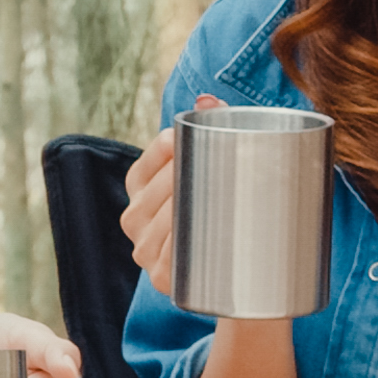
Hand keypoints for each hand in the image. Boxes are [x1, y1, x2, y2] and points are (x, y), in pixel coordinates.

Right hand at [118, 95, 224, 290]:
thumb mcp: (217, 172)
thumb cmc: (224, 212)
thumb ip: (214, 129)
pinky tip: (194, 236)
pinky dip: (178, 247)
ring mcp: (145, 251)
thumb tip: (206, 99)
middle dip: (177, 178)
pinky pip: (167, 259)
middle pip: (152, 194)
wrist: (242, 275)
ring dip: (177, 211)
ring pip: (156, 225)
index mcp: (141, 189)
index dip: (162, 149)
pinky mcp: (162, 279)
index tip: (183, 138)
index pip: (146, 163)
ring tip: (206, 199)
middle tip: (211, 166)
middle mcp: (135, 219)